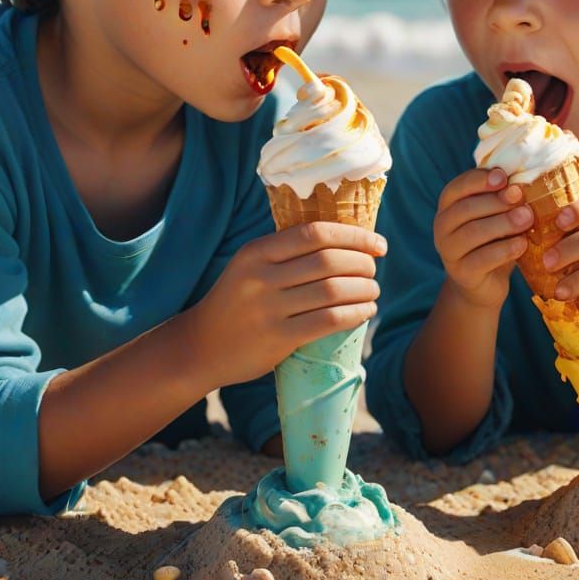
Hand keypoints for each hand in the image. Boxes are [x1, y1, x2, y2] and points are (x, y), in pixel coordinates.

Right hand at [187, 222, 384, 388]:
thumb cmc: (237, 301)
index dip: (354, 236)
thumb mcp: (251, 266)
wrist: (200, 346)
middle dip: (362, 263)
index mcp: (256, 251)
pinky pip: (328, 321)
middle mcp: (260, 277)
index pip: (315, 233)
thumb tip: (348, 239)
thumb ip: (287, 252)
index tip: (377, 243)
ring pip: (333, 291)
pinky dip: (355, 313)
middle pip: (328, 261)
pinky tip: (365, 311)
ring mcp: (268, 309)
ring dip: (364, 289)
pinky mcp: (277, 339)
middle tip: (373, 269)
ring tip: (373, 291)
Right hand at [433, 167, 532, 310]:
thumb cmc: (493, 240)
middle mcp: (442, 226)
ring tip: (527, 219)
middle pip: (467, 208)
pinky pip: (483, 258)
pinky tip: (523, 244)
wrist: (484, 283)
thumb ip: (501, 198)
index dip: (480, 179)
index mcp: (448, 205)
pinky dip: (505, 249)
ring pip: (473, 232)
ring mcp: (448, 251)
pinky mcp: (461, 273)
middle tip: (522, 198)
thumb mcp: (495, 215)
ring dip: (503, 223)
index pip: (458, 186)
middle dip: (497, 201)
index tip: (504, 177)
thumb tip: (521, 182)